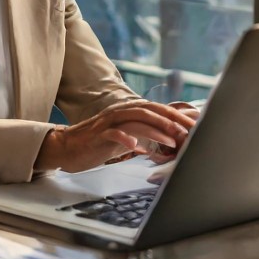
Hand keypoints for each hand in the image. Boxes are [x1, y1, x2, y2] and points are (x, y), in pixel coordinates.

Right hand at [35, 100, 198, 173]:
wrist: (66, 148)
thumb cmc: (97, 144)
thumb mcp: (124, 137)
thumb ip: (142, 133)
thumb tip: (167, 138)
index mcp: (126, 112)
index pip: (155, 109)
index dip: (175, 115)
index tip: (192, 124)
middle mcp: (118, 113)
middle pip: (148, 111)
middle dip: (170, 120)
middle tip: (187, 130)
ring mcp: (108, 123)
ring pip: (135, 121)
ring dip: (155, 130)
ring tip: (171, 139)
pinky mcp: (97, 136)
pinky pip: (114, 135)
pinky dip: (127, 139)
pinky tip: (137, 148)